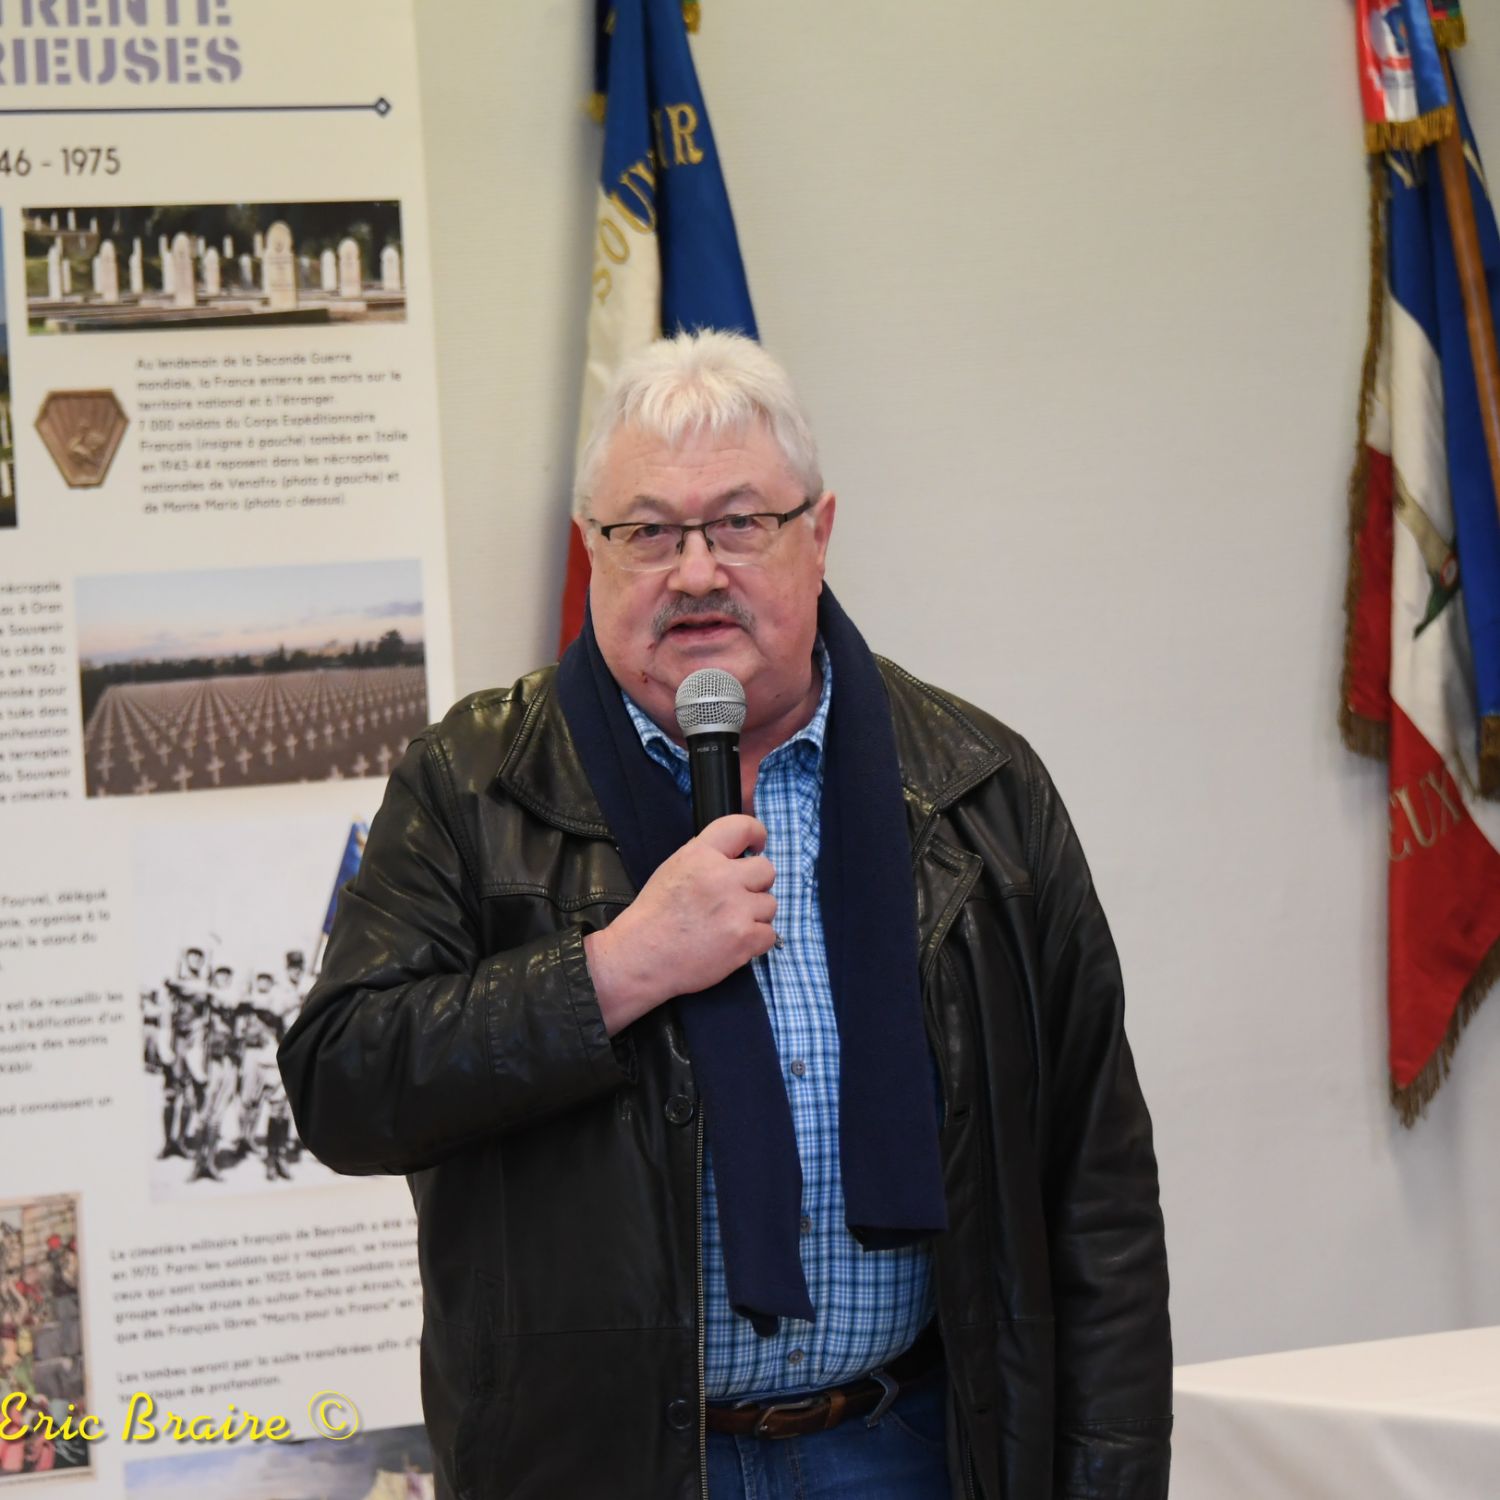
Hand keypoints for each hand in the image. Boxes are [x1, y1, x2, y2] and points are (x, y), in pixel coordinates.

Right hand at [584, 815, 775, 1034]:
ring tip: (727, 926)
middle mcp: (721, 877)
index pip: (742, 827)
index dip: (756, 834)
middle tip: (737, 899)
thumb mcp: (673, 869)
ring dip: (754, 915)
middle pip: (766, 869)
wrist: (640, 957)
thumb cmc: (653, 917)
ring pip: (770, 904)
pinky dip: (755, 941)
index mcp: (700, 855)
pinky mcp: (744, 938)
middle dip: (756, 885)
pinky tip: (732, 943)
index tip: (757, 845)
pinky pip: (769, 934)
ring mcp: (736, 908)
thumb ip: (706, 858)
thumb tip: (736, 854)